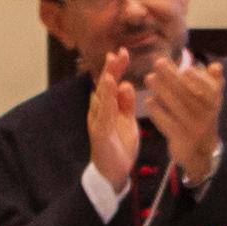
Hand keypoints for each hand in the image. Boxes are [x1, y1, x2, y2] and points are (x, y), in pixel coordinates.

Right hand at [87, 48, 141, 186]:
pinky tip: (110, 88)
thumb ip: (126, 104)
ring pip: (103, 98)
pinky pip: (105, 114)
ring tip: (113, 66)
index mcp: (108, 108)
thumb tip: (126, 85)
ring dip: (108, 81)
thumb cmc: (119, 145)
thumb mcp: (127, 121)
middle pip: (105, 87)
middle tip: (119, 53)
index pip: (111, 84)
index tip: (122, 52)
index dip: (116, 68)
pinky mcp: (101, 132)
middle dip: (112, 69)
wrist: (112, 172)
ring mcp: (99, 121)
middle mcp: (100, 112)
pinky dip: (108, 100)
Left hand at [139, 53, 226, 180]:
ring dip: (162, 90)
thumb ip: (213, 82)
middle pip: (189, 94)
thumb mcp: (212, 101)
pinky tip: (148, 101)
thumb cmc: (202, 117)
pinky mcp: (180, 138)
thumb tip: (215, 66)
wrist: (200, 151)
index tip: (185, 67)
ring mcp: (193, 128)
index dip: (198, 78)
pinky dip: (157, 111)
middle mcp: (206, 116)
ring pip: (176, 106)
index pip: (209, 88)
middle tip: (158, 63)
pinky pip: (167, 123)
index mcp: (215, 103)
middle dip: (173, 77)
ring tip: (149, 78)